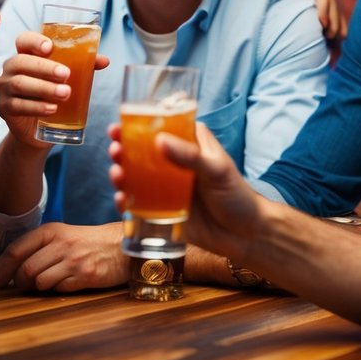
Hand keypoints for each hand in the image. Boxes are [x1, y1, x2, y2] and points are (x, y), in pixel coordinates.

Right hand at [0, 31, 109, 147]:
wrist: (39, 128)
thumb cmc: (53, 95)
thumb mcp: (68, 79)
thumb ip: (84, 66)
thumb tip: (104, 60)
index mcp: (26, 55)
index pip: (23, 40)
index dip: (34, 41)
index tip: (50, 47)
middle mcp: (11, 68)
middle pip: (21, 62)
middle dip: (44, 68)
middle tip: (66, 75)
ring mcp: (4, 88)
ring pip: (19, 84)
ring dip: (44, 88)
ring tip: (65, 93)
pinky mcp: (4, 108)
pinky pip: (17, 105)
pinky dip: (36, 106)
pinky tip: (52, 109)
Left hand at [0, 222, 125, 291]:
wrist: (120, 246)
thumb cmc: (85, 243)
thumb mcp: (61, 236)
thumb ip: (37, 248)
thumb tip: (7, 269)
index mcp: (50, 231)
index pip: (15, 250)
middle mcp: (60, 243)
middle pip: (24, 270)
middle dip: (19, 283)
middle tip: (24, 286)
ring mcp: (73, 260)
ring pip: (39, 282)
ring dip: (38, 288)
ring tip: (48, 282)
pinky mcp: (85, 275)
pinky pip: (59, 289)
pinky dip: (57, 290)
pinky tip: (66, 283)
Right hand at [108, 123, 262, 264]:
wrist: (245, 235)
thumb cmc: (236, 196)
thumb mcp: (217, 170)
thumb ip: (190, 156)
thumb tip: (159, 141)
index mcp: (189, 144)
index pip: (160, 127)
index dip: (137, 124)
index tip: (119, 125)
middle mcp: (174, 163)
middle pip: (141, 151)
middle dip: (123, 149)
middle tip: (115, 149)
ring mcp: (166, 187)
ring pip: (136, 176)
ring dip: (121, 173)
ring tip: (117, 174)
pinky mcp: (162, 210)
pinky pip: (139, 203)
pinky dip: (127, 201)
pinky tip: (122, 200)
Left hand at [260, 0, 344, 39]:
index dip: (324, 6)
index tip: (322, 23)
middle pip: (332, 3)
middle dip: (333, 21)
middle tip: (330, 38)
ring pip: (336, 9)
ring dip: (338, 26)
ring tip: (336, 43)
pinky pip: (334, 13)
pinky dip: (337, 26)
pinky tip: (338, 42)